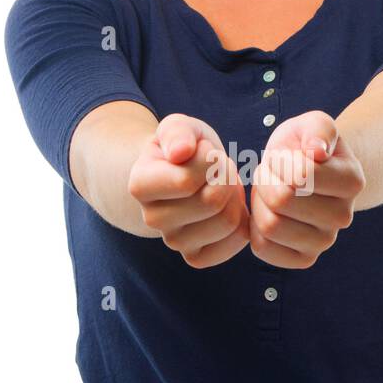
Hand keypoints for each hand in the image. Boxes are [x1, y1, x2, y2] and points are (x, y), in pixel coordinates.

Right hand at [127, 114, 249, 267]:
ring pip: (228, 221)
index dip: (210, 160)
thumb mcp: (179, 127)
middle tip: (218, 168)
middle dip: (226, 176)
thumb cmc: (183, 148)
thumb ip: (177, 132)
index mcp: (140, 185)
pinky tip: (228, 207)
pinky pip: (237, 241)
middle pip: (213, 202)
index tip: (205, 151)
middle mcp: (151, 219)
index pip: (187, 180)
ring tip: (221, 184)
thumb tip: (179, 152)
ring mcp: (173, 242)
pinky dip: (242, 220)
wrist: (182, 174)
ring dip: (235, 196)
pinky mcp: (195, 256)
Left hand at [248, 111, 365, 267]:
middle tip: (272, 173)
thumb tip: (318, 151)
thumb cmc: (307, 146)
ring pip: (270, 226)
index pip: (299, 176)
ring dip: (259, 203)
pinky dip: (255, 228)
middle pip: (281, 201)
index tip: (283, 157)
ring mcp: (325, 242)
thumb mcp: (314, 124)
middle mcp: (344, 217)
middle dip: (266, 180)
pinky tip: (267, 212)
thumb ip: (320, 128)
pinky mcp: (304, 259)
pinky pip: (263, 249)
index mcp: (351, 182)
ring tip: (270, 189)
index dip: (279, 161)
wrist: (310, 174)